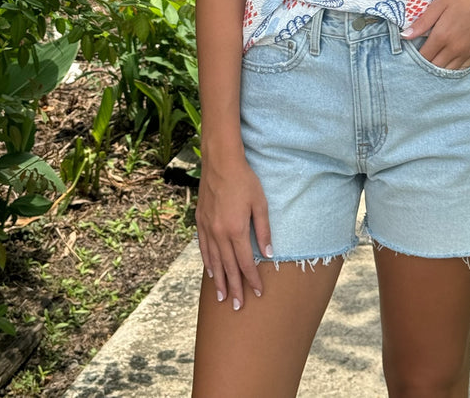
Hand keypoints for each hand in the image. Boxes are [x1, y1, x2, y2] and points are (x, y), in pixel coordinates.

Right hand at [195, 155, 272, 309]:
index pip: (245, 262)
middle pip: (228, 267)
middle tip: (238, 307)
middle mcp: (219, 233)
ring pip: (214, 261)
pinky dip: (208, 263)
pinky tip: (211, 272)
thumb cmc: (244, 180)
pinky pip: (203, 248)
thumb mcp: (260, 203)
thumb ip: (264, 230)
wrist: (221, 162)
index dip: (252, 279)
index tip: (258, 293)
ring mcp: (207, 228)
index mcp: (236, 230)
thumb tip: (269, 253)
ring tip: (223, 298)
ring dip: (219, 281)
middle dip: (235, 288)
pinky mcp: (200, 221)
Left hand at [401, 0, 469, 68]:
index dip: (415, 56)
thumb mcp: (440, 4)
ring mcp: (469, 52)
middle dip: (426, 63)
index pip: (424, 56)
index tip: (412, 50)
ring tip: (435, 58)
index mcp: (443, 36)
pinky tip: (450, 60)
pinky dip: (454, 67)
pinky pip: (464, 67)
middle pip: (435, 66)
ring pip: (449, 70)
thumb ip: (422, 22)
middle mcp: (456, 49)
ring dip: (440, 67)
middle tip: (423, 54)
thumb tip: (405, 36)